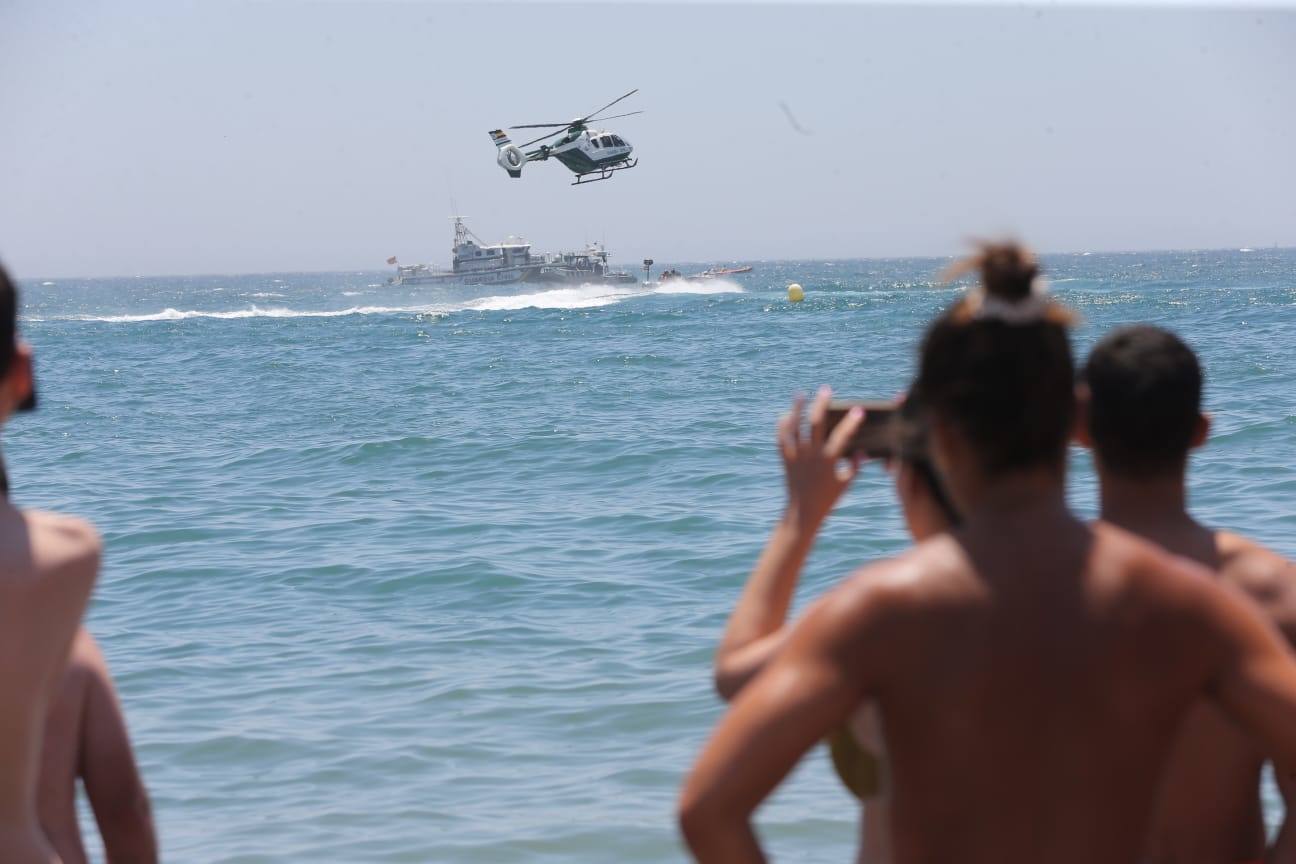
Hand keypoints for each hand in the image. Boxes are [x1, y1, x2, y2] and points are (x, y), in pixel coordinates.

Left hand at [777, 387, 864, 531]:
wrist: (803, 512)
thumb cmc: (827, 499)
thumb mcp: (845, 484)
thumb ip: (855, 467)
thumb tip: (863, 451)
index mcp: (828, 460)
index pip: (842, 436)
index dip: (851, 422)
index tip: (858, 410)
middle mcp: (811, 455)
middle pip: (815, 423)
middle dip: (821, 404)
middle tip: (826, 390)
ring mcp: (797, 456)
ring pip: (795, 427)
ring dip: (797, 408)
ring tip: (800, 394)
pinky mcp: (786, 459)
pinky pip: (782, 439)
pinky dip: (783, 425)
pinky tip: (786, 415)